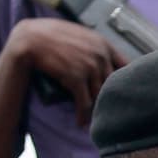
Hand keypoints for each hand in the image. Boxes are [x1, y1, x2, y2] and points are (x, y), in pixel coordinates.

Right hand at [4, 18, 125, 126]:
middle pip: (112, 84)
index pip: (126, 66)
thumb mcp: (80, 34)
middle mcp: (100, 55)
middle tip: (106, 112)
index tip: (123, 92)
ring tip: (93, 120)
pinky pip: (84, 102)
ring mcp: (89, 67)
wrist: (31, 39)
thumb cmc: (53, 36)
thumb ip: (95, 47)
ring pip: (99, 96)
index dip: (126, 81)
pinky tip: (81, 122)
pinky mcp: (76, 78)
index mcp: (104, 44)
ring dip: (96, 110)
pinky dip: (83, 115)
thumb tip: (105, 60)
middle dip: (109, 99)